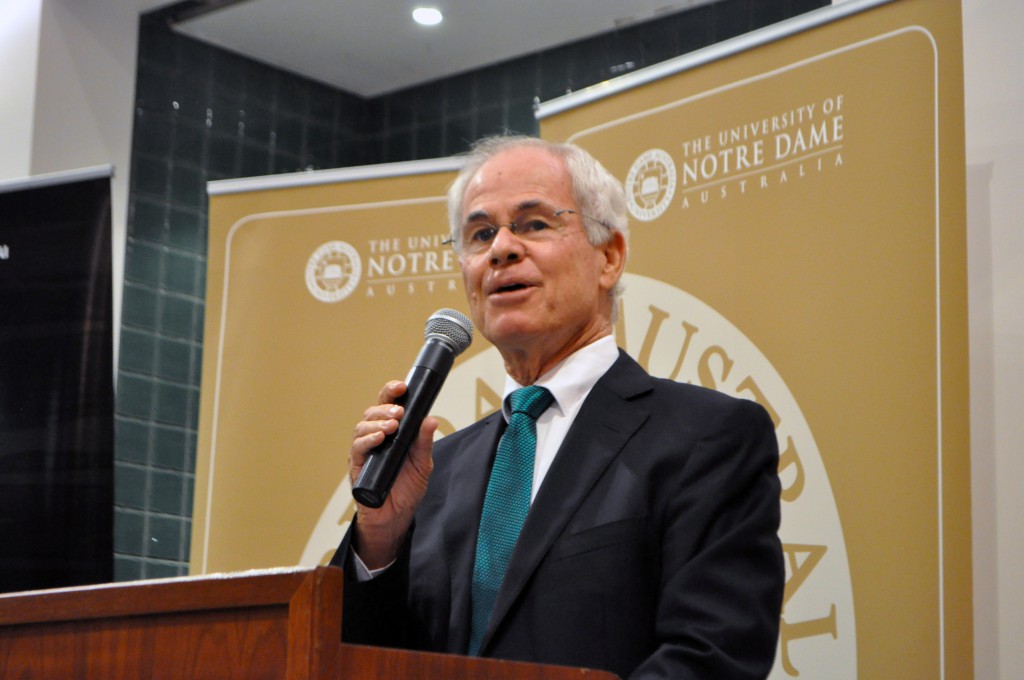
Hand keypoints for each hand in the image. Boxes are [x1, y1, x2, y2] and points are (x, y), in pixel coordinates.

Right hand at [348, 380, 436, 568]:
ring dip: (377, 422)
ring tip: (392, 425)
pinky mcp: (357, 465)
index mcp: (392, 432)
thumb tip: (431, 419)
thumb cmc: (406, 489)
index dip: (391, 392)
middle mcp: (375, 437)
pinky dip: (367, 440)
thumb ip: (424, 442)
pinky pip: (358, 448)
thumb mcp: (423, 464)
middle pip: (372, 411)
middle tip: (399, 411)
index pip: (388, 405)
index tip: (401, 386)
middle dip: (385, 406)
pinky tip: (379, 438)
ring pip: (362, 426)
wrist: (396, 517)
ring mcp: (365, 451)